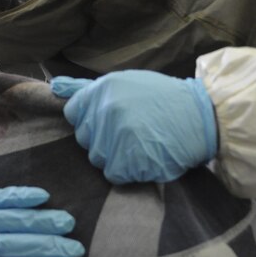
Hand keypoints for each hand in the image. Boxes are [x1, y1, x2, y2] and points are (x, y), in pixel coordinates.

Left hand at [51, 70, 216, 182]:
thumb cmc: (162, 99)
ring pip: (96, 158)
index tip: (109, 120)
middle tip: (130, 132)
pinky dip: (128, 171)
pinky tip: (144, 158)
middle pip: (84, 138)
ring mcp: (115, 136)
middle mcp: (105, 110)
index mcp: (102, 89)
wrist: (202, 118)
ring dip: (115, 156)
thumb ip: (86, 88)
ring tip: (139, 144)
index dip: (90, 120)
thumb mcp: (125, 82)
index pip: (73, 113)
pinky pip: (113, 174)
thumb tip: (53, 86)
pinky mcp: (127, 160)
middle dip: (102, 139)